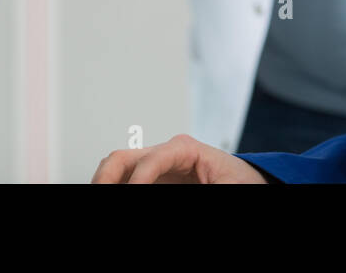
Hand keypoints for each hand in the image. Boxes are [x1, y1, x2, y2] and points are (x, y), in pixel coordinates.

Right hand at [91, 134, 269, 183]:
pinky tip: (115, 197)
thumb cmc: (241, 181)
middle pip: (122, 158)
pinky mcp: (154, 182)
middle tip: (98, 192)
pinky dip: (117, 188)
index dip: (138, 180)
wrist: (247, 183)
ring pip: (117, 169)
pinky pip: (126, 182)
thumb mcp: (227, 186)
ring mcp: (156, 168)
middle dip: (105, 177)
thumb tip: (172, 185)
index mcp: (185, 149)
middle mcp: (165, 155)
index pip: (151, 160)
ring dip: (106, 183)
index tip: (132, 193)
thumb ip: (205, 189)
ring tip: (99, 194)